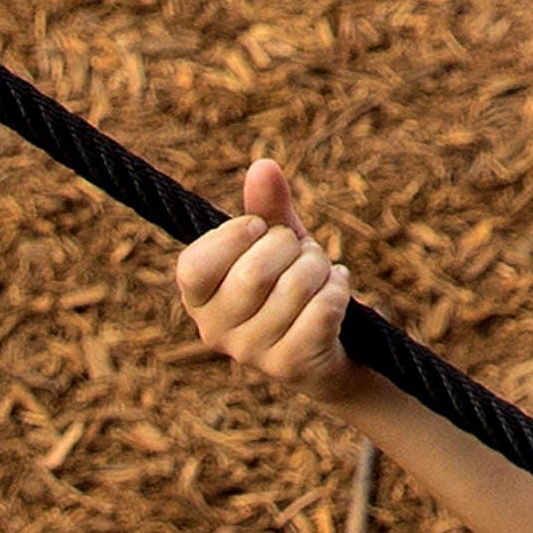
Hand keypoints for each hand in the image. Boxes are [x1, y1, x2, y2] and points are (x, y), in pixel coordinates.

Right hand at [173, 156, 365, 406]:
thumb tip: (263, 166)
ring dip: (319, 267)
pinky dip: (338, 288)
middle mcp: (214, 331)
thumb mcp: (277, 241)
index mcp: (199, 298)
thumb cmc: (292, 283)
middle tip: (301, 251)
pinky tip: (337, 290)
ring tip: (320, 271)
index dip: (233, 236)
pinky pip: (323, 309)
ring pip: (294, 288)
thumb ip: (266, 205)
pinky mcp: (291, 367)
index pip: (194, 266)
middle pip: (252, 274)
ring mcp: (251, 354)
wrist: (329, 345)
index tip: (260, 227)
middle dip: (290, 246)